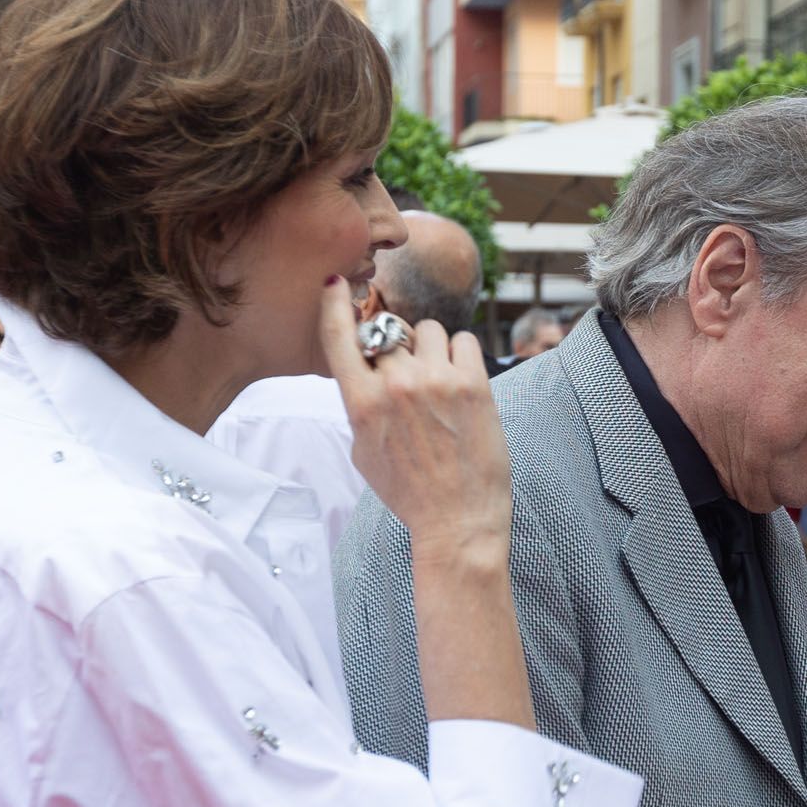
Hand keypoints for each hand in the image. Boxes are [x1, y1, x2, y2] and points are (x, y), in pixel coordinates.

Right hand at [321, 281, 506, 552]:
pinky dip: (463, 355)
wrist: (456, 522)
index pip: (338, 336)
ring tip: (441, 385)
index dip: (334, 304)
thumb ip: (360, 405)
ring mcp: (435, 381)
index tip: (334, 284)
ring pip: (429, 330)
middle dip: (400, 348)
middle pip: (389, 333)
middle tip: (415, 379)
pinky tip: (464, 383)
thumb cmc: (408, 492)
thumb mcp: (363, 451)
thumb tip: (365, 371)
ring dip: (433, 349)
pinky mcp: (473, 385)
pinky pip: (465, 340)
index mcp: (360, 402)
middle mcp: (394, 385)